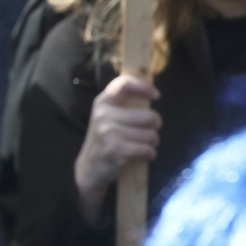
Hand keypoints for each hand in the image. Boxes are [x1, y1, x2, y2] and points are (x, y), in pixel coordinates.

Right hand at [74, 74, 160, 223]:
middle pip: (149, 116)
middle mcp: (103, 114)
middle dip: (154, 127)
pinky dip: (148, 155)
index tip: (156, 95)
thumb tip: (152, 78)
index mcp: (103, 102)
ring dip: (151, 143)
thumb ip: (128, 100)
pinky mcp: (115, 150)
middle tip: (145, 132)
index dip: (144, 87)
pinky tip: (138, 155)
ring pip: (151, 135)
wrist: (89, 167)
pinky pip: (148, 150)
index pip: (124, 84)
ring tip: (139, 145)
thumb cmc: (106, 138)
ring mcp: (107, 132)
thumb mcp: (110, 116)